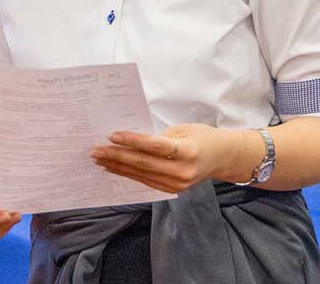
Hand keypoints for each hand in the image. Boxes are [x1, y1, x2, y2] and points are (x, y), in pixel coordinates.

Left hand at [92, 124, 251, 193]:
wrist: (223, 158)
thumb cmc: (203, 137)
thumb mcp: (184, 129)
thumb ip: (159, 137)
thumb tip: (130, 140)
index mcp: (188, 151)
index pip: (155, 147)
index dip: (133, 141)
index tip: (112, 135)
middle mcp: (183, 171)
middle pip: (144, 163)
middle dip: (117, 156)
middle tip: (96, 151)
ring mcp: (178, 184)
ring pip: (141, 175)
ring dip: (118, 167)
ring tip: (99, 159)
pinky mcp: (173, 190)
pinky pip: (145, 181)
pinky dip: (128, 175)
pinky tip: (113, 168)